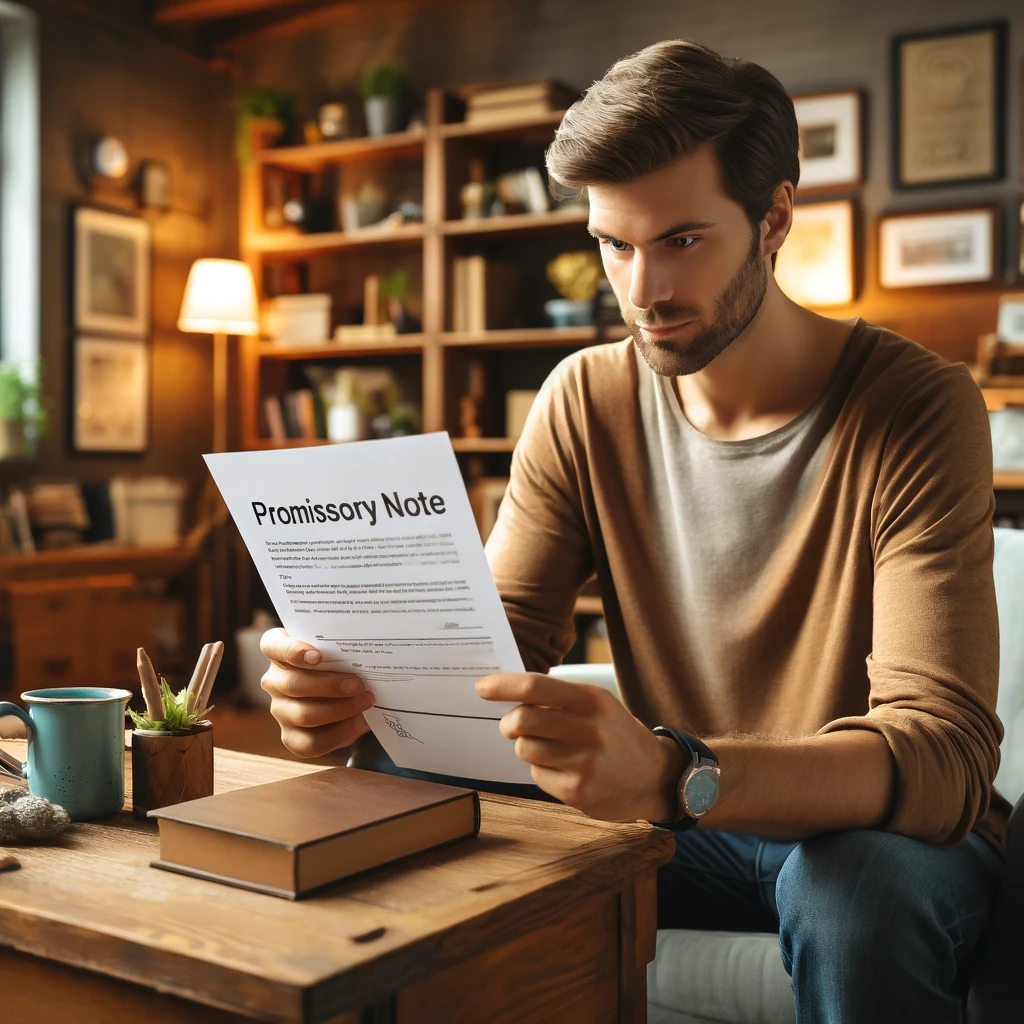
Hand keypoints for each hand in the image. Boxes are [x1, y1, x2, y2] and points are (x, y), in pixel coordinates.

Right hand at [260, 628, 374, 757]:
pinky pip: (311, 742)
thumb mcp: (338, 649)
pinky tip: (361, 721)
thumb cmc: (340, 661)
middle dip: (328, 686)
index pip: (273, 646)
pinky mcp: (291, 736)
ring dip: (339, 709)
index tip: (318, 656)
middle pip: (293, 684)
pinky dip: (341, 733)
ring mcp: (280, 710)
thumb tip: (366, 656)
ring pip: (303, 715)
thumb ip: (341, 648)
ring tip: (365, 701)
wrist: (348, 691)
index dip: (292, 651)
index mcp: (278, 650)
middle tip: (357, 684)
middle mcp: (274, 680)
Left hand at [475, 673, 683, 821]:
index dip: (502, 686)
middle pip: (521, 720)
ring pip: (525, 750)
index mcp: (591, 699)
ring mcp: (584, 763)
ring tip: (552, 748)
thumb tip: (507, 694)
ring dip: (529, 747)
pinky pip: (537, 776)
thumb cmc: (615, 733)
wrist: (654, 776)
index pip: (534, 687)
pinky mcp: (578, 792)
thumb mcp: (597, 703)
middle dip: (509, 723)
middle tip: (513, 725)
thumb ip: (558, 697)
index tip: (481, 687)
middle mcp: (588, 729)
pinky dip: (543, 771)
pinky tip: (566, 770)